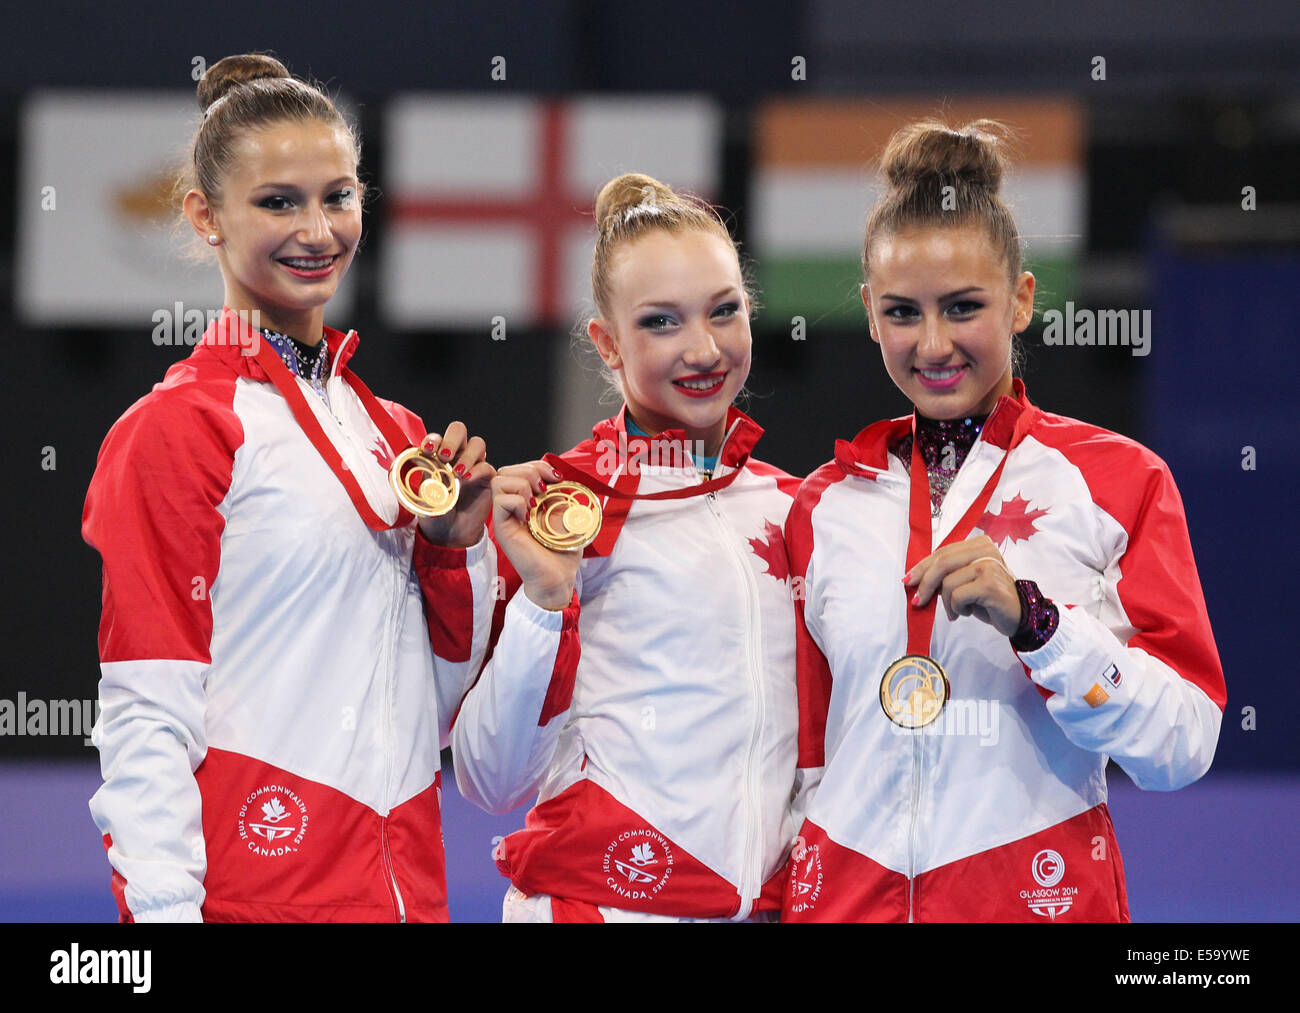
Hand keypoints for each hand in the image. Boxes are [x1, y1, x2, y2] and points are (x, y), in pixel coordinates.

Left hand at [415, 422, 494, 547]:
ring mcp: (473, 465)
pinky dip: (478, 470)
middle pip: (459, 430)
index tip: (428, 450)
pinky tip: (467, 480)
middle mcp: (456, 456)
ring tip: (458, 472)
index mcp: (436, 457)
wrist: (451, 534)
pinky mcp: (487, 478)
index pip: (437, 438)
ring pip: (477, 443)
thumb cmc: (435, 514)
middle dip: (452, 439)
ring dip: (467, 454)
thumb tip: (424, 465)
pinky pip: (487, 466)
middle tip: (446, 456)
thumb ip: (424, 481)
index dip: (433, 439)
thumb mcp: (423, 498)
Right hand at [492, 461, 580, 610]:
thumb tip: (557, 476)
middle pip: (506, 469)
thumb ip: (559, 494)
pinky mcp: (502, 528)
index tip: (557, 478)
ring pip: (499, 480)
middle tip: (545, 489)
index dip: (538, 465)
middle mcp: (512, 506)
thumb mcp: (566, 514)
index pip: (520, 468)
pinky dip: (517, 501)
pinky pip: (500, 500)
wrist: (558, 576)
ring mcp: (504, 516)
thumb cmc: (562, 550)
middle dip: (529, 470)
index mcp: (525, 500)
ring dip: (522, 483)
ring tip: (536, 501)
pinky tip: (529, 515)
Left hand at [903, 535, 1021, 636]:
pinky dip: (957, 608)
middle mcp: (985, 550)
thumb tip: (916, 578)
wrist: (1020, 615)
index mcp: (979, 544)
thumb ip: (946, 574)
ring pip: (948, 582)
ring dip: (947, 603)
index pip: (943, 552)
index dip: (922, 566)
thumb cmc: (989, 599)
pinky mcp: (990, 583)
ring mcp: (989, 565)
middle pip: (942, 563)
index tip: (908, 580)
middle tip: (918, 601)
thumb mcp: (965, 582)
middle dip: (925, 583)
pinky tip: (967, 612)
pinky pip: (958, 596)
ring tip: (957, 611)